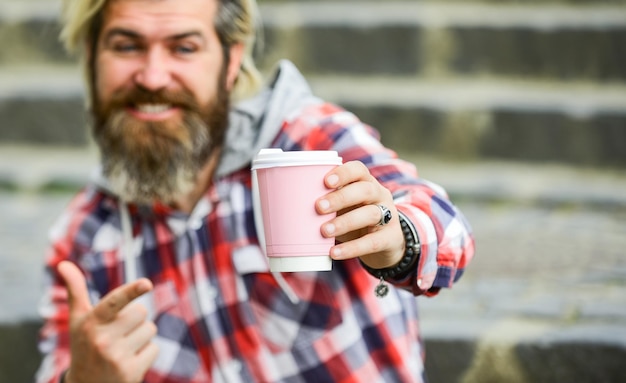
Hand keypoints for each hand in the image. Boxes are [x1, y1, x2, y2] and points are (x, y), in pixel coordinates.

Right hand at [58, 261, 158, 382]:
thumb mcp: (78, 320)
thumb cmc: (84, 345)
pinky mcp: (131, 372)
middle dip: (135, 319)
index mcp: (91, 322)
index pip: (115, 302)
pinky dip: (146, 354)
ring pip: (150, 330)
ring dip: (141, 337)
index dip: (132, 291)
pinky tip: (129, 362)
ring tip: (122, 348)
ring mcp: (116, 357)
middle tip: (119, 332)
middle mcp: (102, 339)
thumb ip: (76, 291)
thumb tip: (64, 263)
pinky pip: (154, 349)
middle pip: (141, 312)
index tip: (147, 283)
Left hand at [316, 161, 404, 268]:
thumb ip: (326, 204)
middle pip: (365, 189)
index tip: (325, 181)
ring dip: (345, 222)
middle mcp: (380, 195)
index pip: (359, 170)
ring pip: (370, 214)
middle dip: (340, 197)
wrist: (387, 243)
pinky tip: (334, 253)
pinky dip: (352, 248)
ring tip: (324, 231)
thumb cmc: (356, 219)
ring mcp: (388, 216)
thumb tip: (287, 207)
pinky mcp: (391, 238)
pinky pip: (373, 242)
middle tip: (318, 207)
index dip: (343, 173)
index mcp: (366, 183)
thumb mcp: (344, 207)